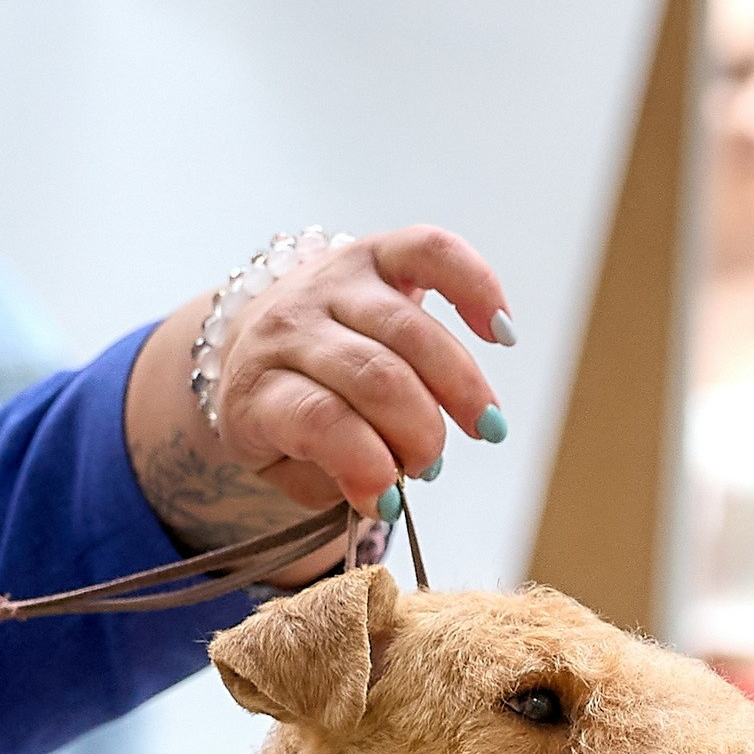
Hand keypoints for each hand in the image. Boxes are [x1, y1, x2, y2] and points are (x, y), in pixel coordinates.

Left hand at [125, 224, 512, 552]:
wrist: (253, 341)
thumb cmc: (285, 416)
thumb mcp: (287, 467)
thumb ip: (333, 483)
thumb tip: (388, 494)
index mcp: (260, 386)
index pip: (318, 419)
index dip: (365, 464)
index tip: (391, 502)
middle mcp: (291, 325)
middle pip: (375, 376)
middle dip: (420, 434)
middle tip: (427, 466)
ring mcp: (333, 282)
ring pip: (410, 329)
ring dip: (460, 387)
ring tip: (484, 427)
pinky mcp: (374, 254)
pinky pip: (430, 251)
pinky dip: (476, 286)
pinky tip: (500, 333)